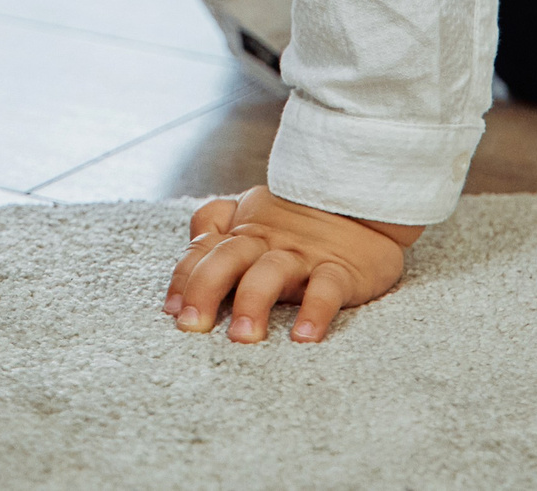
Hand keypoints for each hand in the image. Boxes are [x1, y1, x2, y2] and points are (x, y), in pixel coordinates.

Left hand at [164, 186, 415, 344]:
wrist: (363, 198)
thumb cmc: (300, 217)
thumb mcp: (253, 211)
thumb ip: (217, 223)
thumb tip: (189, 242)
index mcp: (243, 230)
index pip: (204, 250)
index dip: (185, 278)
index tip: (173, 311)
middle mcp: (268, 241)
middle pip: (228, 258)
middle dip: (205, 290)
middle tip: (192, 327)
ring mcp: (303, 255)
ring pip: (271, 273)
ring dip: (253, 302)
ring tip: (243, 337)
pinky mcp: (341, 269)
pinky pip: (327, 289)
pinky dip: (314, 311)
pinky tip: (303, 337)